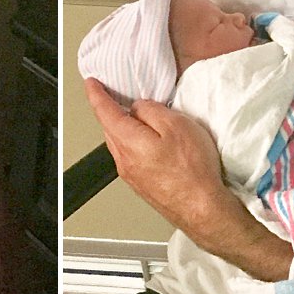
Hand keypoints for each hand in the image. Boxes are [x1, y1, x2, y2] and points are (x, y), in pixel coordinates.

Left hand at [84, 76, 227, 227]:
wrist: (202, 209)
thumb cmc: (192, 170)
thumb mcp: (175, 124)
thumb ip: (150, 110)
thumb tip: (138, 108)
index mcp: (128, 141)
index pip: (103, 111)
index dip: (96, 93)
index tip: (91, 83)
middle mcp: (124, 161)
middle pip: (108, 128)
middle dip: (108, 110)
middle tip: (112, 94)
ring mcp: (132, 176)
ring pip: (119, 144)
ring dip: (122, 128)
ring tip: (135, 116)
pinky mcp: (142, 186)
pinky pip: (130, 156)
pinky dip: (132, 143)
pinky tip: (148, 142)